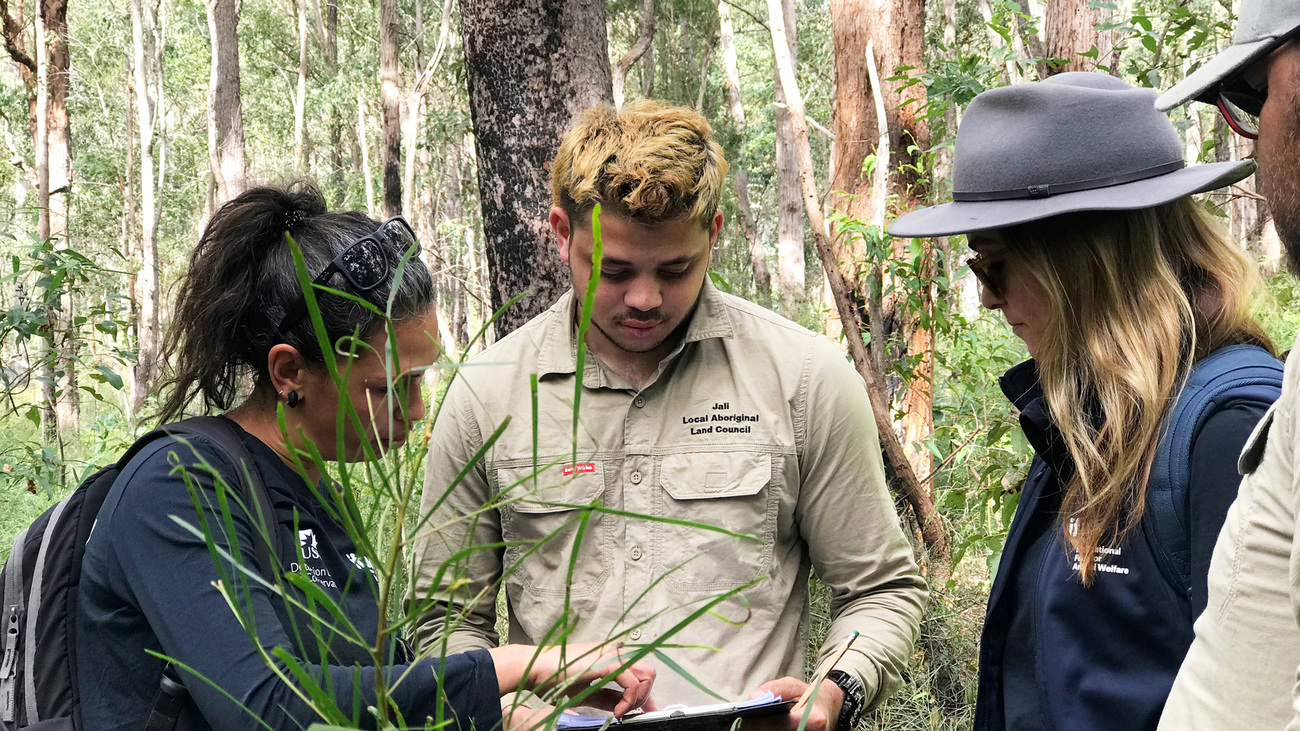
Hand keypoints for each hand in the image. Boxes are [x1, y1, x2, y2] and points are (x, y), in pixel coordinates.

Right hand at [490, 642, 655, 717]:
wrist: (536, 668)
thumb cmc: (555, 677)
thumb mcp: (587, 692)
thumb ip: (607, 697)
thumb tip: (623, 707)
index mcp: (611, 657)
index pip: (640, 673)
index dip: (645, 695)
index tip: (646, 712)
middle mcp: (615, 652)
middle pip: (649, 672)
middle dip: (644, 696)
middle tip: (628, 713)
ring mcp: (613, 654)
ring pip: (646, 675)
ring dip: (638, 698)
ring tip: (621, 712)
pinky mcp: (607, 662)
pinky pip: (631, 683)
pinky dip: (629, 700)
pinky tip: (617, 711)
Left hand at [744, 677, 842, 730]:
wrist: (827, 708)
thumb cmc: (809, 696)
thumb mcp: (794, 685)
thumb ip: (774, 689)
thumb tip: (753, 698)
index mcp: (814, 719)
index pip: (781, 724)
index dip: (760, 723)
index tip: (742, 720)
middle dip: (757, 729)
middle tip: (740, 725)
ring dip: (761, 730)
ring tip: (745, 726)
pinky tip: (757, 728)